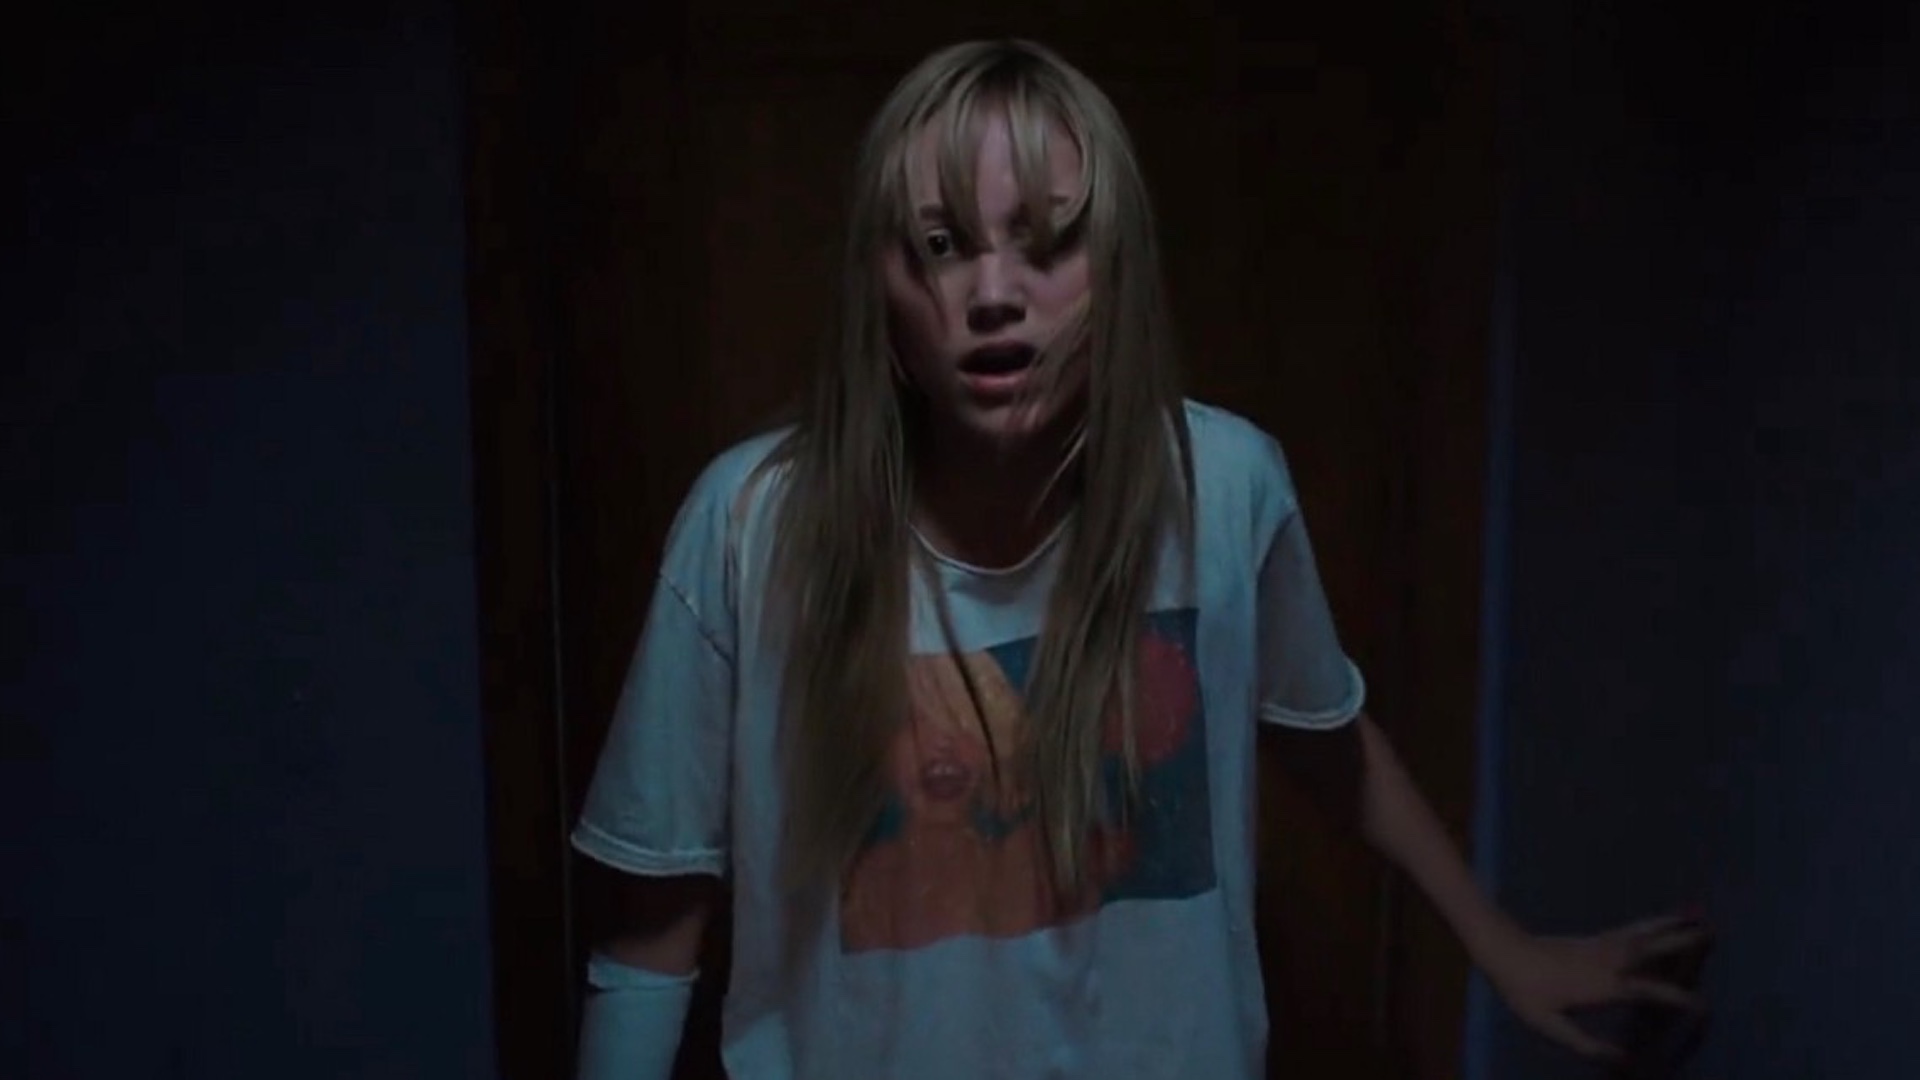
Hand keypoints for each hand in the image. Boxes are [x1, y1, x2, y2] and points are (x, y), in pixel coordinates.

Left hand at [1482, 912, 1711, 1060]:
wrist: (1503, 949)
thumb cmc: (1524, 991)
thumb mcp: (1550, 1026)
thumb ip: (1586, 1045)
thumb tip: (1624, 1063)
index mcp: (1602, 985)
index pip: (1649, 991)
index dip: (1677, 998)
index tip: (1704, 1006)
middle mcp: (1608, 961)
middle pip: (1653, 948)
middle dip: (1683, 941)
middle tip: (1714, 932)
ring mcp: (1601, 945)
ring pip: (1644, 933)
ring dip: (1672, 925)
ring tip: (1697, 916)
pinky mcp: (1594, 938)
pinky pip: (1632, 930)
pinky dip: (1653, 925)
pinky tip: (1663, 921)